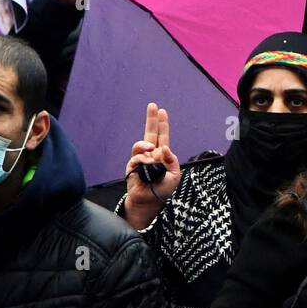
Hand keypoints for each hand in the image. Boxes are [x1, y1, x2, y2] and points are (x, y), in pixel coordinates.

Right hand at [123, 102, 181, 229]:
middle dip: (151, 119)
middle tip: (152, 105)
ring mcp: (140, 159)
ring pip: (140, 144)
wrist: (149, 202)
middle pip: (150, 133)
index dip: (162, 124)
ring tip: (151, 149)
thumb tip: (164, 148)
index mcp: (162, 155)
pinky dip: (142, 159)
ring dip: (146, 144)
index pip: (162, 136)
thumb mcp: (175, 175)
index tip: (162, 111)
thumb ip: (172, 161)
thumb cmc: (162, 190)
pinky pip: (136, 157)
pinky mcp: (132, 166)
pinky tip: (145, 164)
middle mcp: (151, 154)